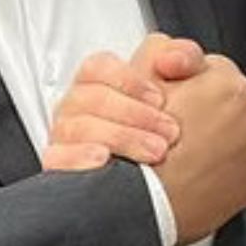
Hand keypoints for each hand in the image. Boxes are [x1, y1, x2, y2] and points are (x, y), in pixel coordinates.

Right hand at [41, 34, 209, 170]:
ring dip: (120, 137)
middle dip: (133, 114)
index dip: (128, 79)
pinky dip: (78, 158)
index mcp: (99, 83)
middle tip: (170, 133)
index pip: (97, 67)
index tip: (160, 98)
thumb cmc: (172, 129)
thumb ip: (185, 58)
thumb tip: (172, 61)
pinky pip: (56, 158)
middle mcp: (78, 109)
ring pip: (76, 127)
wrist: (171, 187)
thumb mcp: (189, 85)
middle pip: (88, 97)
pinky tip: (105, 161)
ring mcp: (66, 139)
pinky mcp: (62, 169)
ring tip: (155, 153)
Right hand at [153, 54, 245, 243]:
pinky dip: (214, 173)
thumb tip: (170, 51)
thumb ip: (159, 51)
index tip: (169, 97)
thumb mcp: (138, 77)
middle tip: (169, 126)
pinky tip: (188, 176)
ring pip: (229, 137)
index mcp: (227, 85)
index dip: (182, 80)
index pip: (209, 68)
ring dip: (208, 142)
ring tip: (176, 153)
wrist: (142, 205)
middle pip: (222, 103)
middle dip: (199, 111)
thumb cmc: (138, 144)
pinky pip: (232, 172)